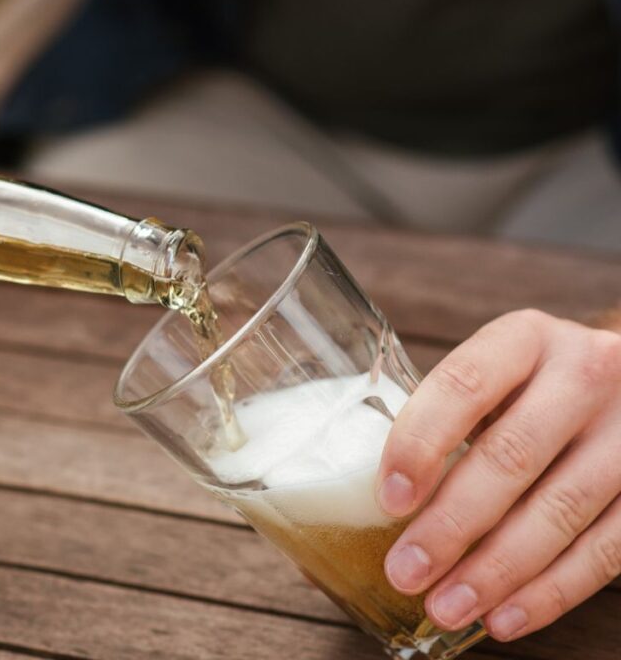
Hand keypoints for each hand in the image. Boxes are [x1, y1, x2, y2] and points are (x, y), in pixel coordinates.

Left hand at [377, 309, 620, 641]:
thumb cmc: (533, 387)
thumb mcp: (495, 375)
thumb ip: (443, 419)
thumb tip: (360, 501)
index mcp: (524, 338)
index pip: (463, 387)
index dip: (422, 444)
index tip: (389, 500)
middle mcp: (584, 372)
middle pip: (511, 456)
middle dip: (452, 524)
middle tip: (406, 571)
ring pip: (559, 510)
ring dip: (497, 570)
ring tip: (446, 606)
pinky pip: (606, 549)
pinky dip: (551, 591)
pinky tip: (506, 616)